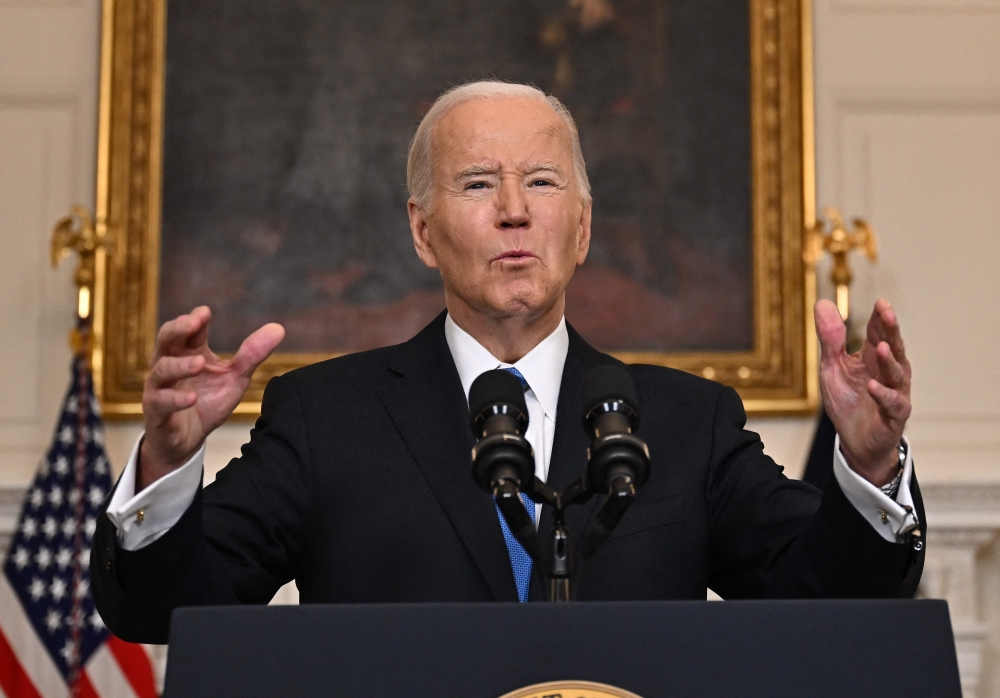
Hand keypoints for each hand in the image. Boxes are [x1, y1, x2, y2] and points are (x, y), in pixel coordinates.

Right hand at [139, 306, 284, 489]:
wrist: (187, 441)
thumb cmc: (207, 402)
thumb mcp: (235, 379)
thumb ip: (252, 355)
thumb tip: (279, 328)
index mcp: (188, 353)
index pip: (188, 330)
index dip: (194, 319)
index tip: (206, 313)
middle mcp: (169, 365)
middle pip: (165, 340)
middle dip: (177, 329)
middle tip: (193, 323)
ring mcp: (159, 387)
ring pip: (162, 369)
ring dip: (180, 365)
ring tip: (199, 363)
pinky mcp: (156, 412)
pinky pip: (161, 401)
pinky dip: (176, 398)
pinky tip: (191, 397)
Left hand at [815, 298, 911, 486]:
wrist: (855, 441)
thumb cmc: (847, 401)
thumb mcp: (832, 367)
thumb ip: (830, 339)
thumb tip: (822, 303)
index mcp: (872, 357)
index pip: (878, 332)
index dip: (880, 318)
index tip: (880, 302)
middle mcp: (888, 371)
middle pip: (893, 347)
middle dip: (891, 330)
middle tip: (887, 313)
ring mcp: (894, 392)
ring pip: (896, 373)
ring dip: (888, 360)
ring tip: (879, 347)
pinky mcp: (894, 416)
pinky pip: (892, 403)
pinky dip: (883, 395)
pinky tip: (873, 387)